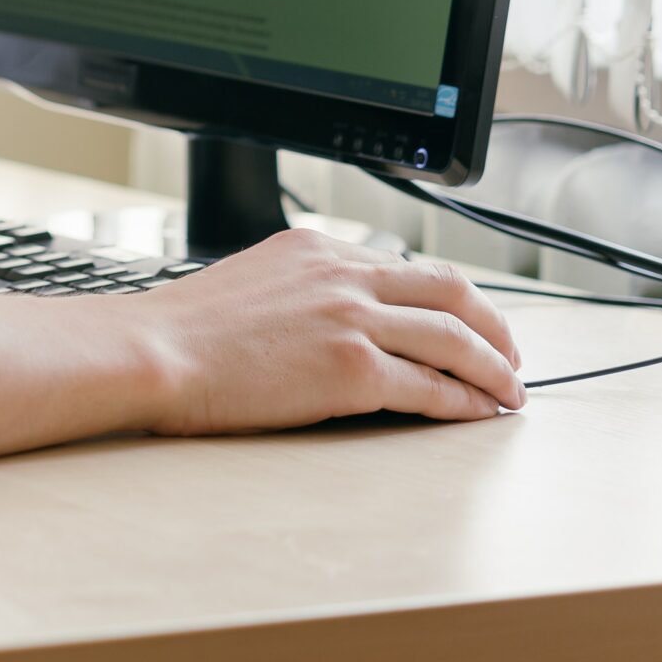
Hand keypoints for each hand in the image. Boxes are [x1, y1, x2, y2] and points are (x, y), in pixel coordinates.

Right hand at [132, 228, 525, 431]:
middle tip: (508, 355)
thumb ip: (299, 286)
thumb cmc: (182, 329)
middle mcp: (342, 274)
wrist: (152, 350)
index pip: (406, 265)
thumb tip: (330, 315)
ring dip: (493, 369)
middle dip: (493, 325)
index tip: (464, 320)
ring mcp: (350, 319)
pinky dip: (465, 402)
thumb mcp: (249, 280)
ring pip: (454, 338)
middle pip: (451, 290)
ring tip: (509, 393)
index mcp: (315, 247)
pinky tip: (477, 414)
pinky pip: (431, 387)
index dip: (450, 297)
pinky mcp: (352, 370)